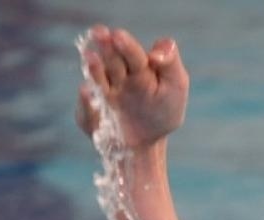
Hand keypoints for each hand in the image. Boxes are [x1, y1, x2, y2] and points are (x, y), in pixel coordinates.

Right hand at [77, 26, 188, 150]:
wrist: (146, 144)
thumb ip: (171, 64)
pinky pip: (87, 108)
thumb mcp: (176, 86)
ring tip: (90, 57)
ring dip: (93, 68)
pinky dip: (87, 102)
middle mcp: (116, 76)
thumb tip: (155, 54)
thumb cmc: (163, 111)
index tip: (118, 36)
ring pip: (96, 79)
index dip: (125, 44)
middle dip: (105, 46)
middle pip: (111, 59)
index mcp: (136, 66)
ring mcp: (101, 95)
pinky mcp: (90, 115)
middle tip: (99, 33)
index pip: (131, 52)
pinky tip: (88, 92)